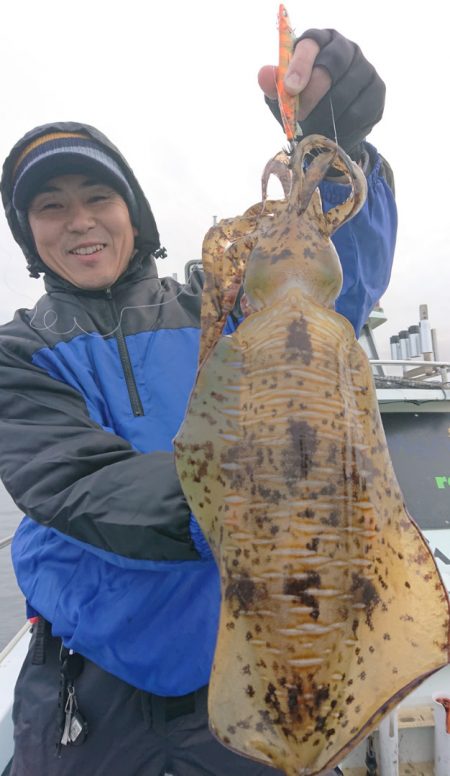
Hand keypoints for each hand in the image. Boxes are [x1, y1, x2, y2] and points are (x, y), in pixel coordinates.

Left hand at [258, 29, 384, 155]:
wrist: (329, 127)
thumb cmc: (303, 103)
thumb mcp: (284, 97)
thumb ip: (274, 86)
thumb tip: (263, 74)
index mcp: (319, 42)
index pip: (311, 43)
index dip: (300, 65)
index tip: (291, 89)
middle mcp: (345, 48)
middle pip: (332, 64)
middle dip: (313, 93)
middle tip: (300, 116)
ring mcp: (365, 67)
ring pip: (346, 90)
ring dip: (326, 114)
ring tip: (313, 130)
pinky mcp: (377, 89)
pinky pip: (359, 110)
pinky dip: (342, 127)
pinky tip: (332, 134)